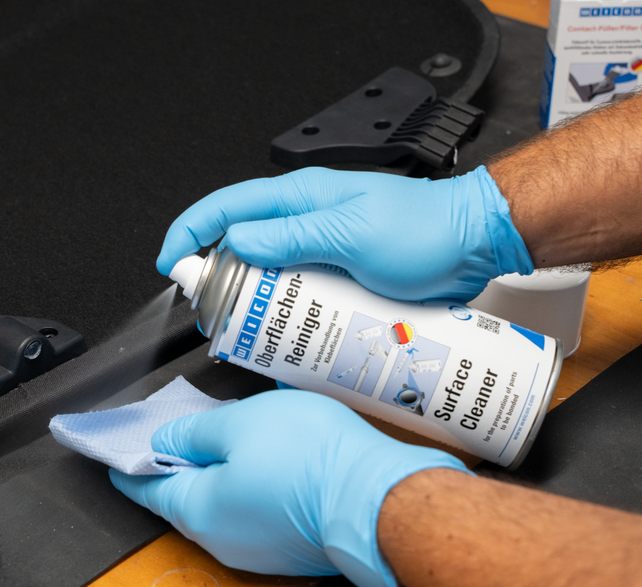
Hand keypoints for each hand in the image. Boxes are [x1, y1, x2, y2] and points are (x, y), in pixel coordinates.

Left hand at [109, 390, 470, 586]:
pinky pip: (252, 511)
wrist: (378, 497)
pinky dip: (249, 485)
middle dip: (178, 462)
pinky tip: (267, 458)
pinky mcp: (287, 543)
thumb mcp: (238, 424)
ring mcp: (256, 547)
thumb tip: (167, 441)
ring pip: (220, 502)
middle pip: (183, 495)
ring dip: (218, 471)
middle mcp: (221, 538)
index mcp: (198, 509)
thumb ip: (193, 434)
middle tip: (180, 428)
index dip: (128, 461)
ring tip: (233, 433)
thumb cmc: (310, 458)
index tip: (114, 449)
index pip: (144, 486)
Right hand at [157, 166, 532, 301]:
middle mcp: (304, 221)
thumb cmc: (424, 229)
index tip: (171, 263)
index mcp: (300, 198)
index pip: (226, 207)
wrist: (470, 245)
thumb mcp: (353, 232)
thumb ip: (294, 235)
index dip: (190, 232)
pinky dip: (283, 313)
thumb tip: (239, 241)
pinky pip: (295, 293)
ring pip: (264, 274)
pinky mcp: (335, 275)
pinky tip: (285, 334)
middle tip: (211, 310)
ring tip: (245, 329)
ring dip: (250, 301)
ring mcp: (318, 249)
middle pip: (238, 245)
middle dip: (215, 277)